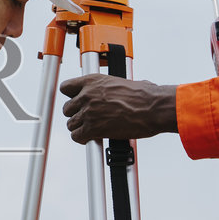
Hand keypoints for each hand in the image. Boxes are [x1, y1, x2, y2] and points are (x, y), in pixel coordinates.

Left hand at [59, 75, 176, 143]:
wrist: (152, 107)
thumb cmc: (144, 95)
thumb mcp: (120, 82)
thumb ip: (106, 87)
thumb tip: (111, 90)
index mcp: (92, 81)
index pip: (66, 88)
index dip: (71, 97)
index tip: (76, 102)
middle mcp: (87, 95)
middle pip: (67, 108)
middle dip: (76, 114)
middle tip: (87, 118)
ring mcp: (88, 112)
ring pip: (71, 124)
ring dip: (80, 128)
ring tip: (91, 129)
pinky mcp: (93, 128)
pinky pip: (77, 136)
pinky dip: (83, 139)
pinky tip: (92, 138)